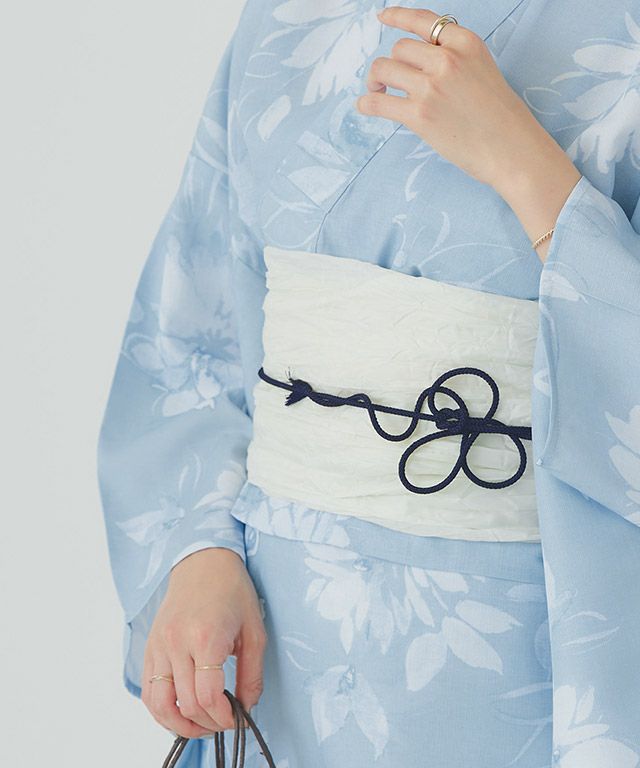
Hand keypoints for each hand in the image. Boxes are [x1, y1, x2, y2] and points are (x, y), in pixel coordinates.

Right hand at [141, 547, 267, 737]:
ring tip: (201, 726)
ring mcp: (159, 645)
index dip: (224, 718)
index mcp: (206, 637)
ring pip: (159, 705)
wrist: (204, 562)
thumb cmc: (232, 591)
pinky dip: (162, 709)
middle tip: (224, 721)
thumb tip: (247, 707)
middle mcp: (177, 642)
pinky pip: (148, 690)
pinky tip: (181, 711)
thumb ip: (252, 674)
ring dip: (180, 725)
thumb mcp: (254, 631)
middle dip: (208, 724)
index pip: (208, 696)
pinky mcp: (150, 647)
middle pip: (186, 704)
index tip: (236, 719)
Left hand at [355, 6, 581, 262]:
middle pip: (400, 48)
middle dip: (390, 64)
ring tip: (378, 92)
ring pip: (385, 69)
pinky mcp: (420, 115)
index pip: (423, 21)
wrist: (512, 150)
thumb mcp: (483, 70)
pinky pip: (378, 102)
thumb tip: (420, 62)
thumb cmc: (501, 118)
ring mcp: (431, 87)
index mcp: (466, 43)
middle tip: (385, 81)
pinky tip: (365, 106)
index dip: (397, 17)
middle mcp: (447, 59)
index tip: (383, 19)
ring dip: (375, 80)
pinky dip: (367, 103)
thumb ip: (455, 59)